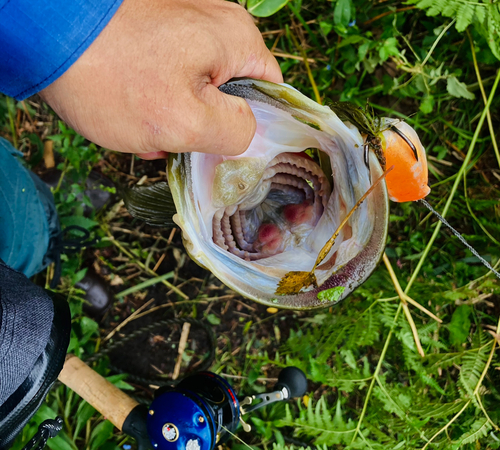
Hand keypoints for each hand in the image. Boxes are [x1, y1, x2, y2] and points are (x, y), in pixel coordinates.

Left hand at [40, 0, 282, 156]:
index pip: (271, 95)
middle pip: (232, 95)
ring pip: (199, 92)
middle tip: (179, 142)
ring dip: (179, 119)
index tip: (228, 152)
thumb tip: (249, 136)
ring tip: (150, 130)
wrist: (45, 31)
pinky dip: (159, 102)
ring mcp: (183, 27)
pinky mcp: (155, 34)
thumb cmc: (115, 79)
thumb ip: (233, 133)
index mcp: (236, 40)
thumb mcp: (185, 121)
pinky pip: (172, 79)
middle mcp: (216, 26)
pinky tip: (135, 113)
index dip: (255, 130)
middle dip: (208, 128)